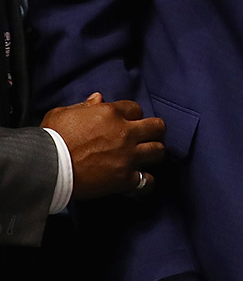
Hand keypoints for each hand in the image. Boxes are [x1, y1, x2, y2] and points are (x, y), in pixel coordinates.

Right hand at [41, 92, 165, 200]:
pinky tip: (141, 180)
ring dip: (153, 153)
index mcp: (110, 113)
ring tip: (144, 157)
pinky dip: (146, 181)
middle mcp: (125, 133)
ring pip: (158, 151)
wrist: (46, 167)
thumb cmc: (50, 139)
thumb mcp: (61, 114)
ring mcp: (127, 156)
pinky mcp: (124, 178)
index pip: (136, 109)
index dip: (132, 116)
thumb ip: (83, 106)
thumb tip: (97, 98)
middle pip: (158, 127)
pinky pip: (147, 180)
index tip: (126, 123)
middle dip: (153, 131)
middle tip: (145, 137)